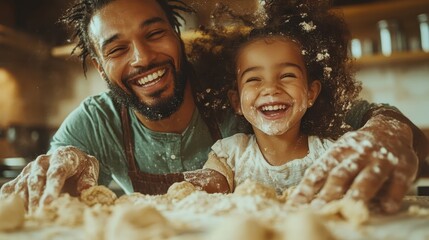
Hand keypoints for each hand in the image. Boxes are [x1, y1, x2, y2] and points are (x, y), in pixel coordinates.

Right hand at [0, 146, 98, 212]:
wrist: (69, 156)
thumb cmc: (80, 165)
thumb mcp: (90, 167)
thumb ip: (88, 178)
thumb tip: (86, 190)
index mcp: (61, 157)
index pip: (56, 173)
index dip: (51, 188)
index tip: (48, 203)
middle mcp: (43, 161)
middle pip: (36, 180)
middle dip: (36, 198)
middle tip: (39, 213)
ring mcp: (30, 168)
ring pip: (23, 185)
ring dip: (25, 201)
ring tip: (31, 216)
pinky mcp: (22, 176)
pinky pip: (11, 188)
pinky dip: (13, 199)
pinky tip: (19, 210)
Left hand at [287, 115, 417, 212]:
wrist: (390, 128)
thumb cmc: (358, 149)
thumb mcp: (339, 154)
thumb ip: (324, 173)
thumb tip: (301, 197)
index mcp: (338, 151)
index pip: (319, 169)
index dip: (307, 186)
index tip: (297, 202)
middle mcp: (358, 154)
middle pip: (341, 174)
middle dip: (329, 192)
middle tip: (318, 209)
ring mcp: (380, 159)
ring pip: (368, 177)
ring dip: (358, 193)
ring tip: (350, 208)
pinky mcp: (402, 165)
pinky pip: (398, 181)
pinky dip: (392, 194)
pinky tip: (386, 207)